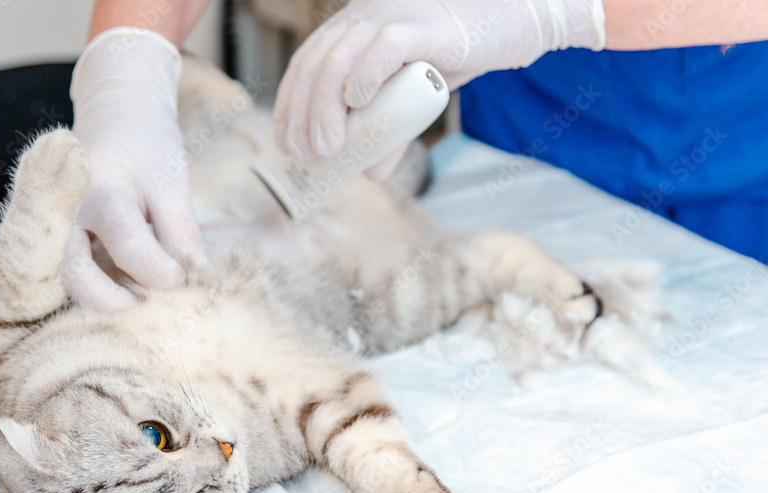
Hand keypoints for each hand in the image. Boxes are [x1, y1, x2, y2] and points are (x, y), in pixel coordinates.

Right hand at [63, 28, 204, 311]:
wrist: (113, 114)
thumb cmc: (147, 145)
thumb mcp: (173, 183)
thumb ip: (182, 233)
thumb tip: (196, 281)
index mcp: (103, 188)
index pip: (126, 242)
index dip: (158, 271)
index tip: (181, 279)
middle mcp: (65, 210)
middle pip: (73, 272)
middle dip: (109, 301)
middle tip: (144, 307)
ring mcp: (49, 226)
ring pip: (59, 278)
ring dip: (94, 298)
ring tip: (132, 300)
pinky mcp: (47, 238)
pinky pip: (59, 273)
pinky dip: (86, 288)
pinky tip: (115, 290)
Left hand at [274, 0, 604, 167]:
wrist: (510, 26)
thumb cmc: (455, 57)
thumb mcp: (412, 99)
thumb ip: (390, 130)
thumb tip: (370, 173)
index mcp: (352, 26)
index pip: (306, 63)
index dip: (289, 103)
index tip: (286, 141)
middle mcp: (363, 15)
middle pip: (317, 65)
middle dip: (303, 114)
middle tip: (307, 153)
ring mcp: (391, 15)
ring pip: (340, 59)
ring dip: (326, 107)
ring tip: (329, 146)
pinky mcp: (423, 26)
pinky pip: (383, 48)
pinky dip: (364, 77)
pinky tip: (357, 104)